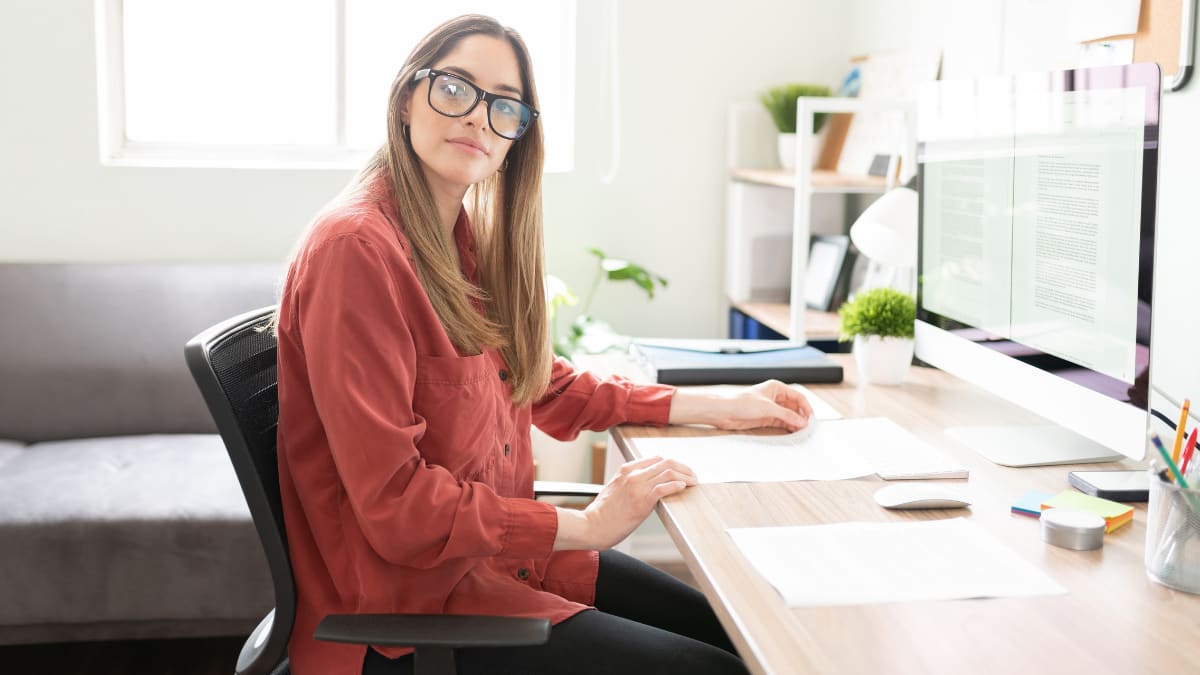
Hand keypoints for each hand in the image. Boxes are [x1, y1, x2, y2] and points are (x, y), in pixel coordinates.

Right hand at [554, 456, 695, 550]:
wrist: (591, 526)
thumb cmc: (603, 513)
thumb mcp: (615, 490)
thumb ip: (630, 483)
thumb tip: (648, 486)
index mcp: (625, 469)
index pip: (656, 458)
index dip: (672, 463)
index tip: (682, 471)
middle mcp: (632, 474)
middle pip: (666, 462)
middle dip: (683, 467)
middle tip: (693, 475)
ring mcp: (637, 486)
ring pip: (668, 472)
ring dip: (685, 476)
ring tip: (693, 482)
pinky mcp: (642, 500)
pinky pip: (664, 487)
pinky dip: (677, 485)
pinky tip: (684, 487)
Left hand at [668, 379, 812, 431]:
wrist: (724, 412)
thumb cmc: (741, 403)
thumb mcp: (767, 408)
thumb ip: (786, 415)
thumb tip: (802, 421)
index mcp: (777, 388)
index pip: (798, 397)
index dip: (806, 407)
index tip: (811, 419)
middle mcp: (775, 397)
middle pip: (795, 407)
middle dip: (802, 416)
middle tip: (809, 428)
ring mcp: (771, 408)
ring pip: (789, 416)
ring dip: (796, 423)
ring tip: (803, 432)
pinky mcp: (766, 418)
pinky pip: (781, 423)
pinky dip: (788, 427)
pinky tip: (793, 433)